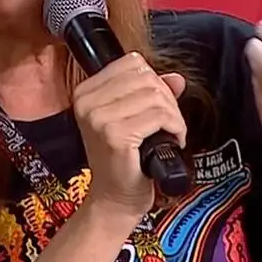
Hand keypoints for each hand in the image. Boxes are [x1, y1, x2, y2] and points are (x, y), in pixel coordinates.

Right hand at [72, 52, 186, 221]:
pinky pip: (160, 116)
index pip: (132, 63)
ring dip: (174, 115)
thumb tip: (176, 78)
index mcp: (86, 92)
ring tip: (170, 133)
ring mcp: (99, 118)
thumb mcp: (133, 118)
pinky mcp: (115, 135)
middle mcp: (87, 102)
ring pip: (156, 95)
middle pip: (146, 77)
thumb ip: (151, 93)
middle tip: (169, 123)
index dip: (154, 81)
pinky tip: (172, 141)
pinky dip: (176, 128)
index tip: (159, 104)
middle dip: (167, 99)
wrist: (114, 198)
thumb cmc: (123, 160)